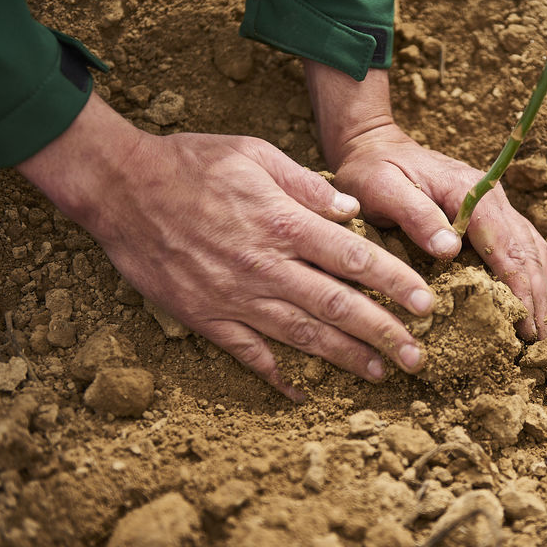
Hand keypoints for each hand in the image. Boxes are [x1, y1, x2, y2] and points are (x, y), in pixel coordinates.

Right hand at [17, 94, 434, 401]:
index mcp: (282, 223)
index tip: (425, 304)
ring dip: (344, 357)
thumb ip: (306, 183)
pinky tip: (302, 393)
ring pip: (301, 335)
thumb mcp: (253, 153)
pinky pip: (248, 354)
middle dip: (382, 333)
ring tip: (379, 373)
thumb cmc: (190, 163)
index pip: (353, 259)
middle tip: (416, 356)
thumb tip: (350, 209)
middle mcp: (265, 266)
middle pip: (337, 306)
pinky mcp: (206, 317)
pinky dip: (277, 376)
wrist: (121, 188)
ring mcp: (235, 297)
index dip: (394, 283)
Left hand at [305, 62, 546, 339]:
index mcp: (469, 191)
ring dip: (540, 287)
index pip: (504, 243)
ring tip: (541, 327)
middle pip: (526, 249)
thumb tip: (450, 250)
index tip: (525, 320)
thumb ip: (416, 216)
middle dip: (535, 294)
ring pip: (530, 248)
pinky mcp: (488, 216)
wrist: (374, 147)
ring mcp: (493, 205)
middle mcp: (491, 197)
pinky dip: (530, 274)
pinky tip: (532, 300)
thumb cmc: (372, 170)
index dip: (518, 285)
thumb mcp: (383, 188)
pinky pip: (520, 246)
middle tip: (539, 338)